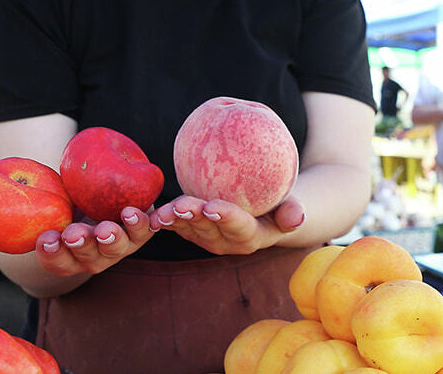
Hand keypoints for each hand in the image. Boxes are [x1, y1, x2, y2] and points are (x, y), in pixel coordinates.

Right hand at [0, 206, 154, 275]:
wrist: (94, 189)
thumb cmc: (54, 205)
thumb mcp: (26, 209)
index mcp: (69, 256)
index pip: (59, 262)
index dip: (53, 255)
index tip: (45, 239)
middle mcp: (97, 255)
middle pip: (91, 258)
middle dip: (82, 247)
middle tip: (73, 232)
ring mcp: (122, 243)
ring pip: (122, 247)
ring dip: (116, 238)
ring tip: (108, 226)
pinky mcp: (142, 225)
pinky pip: (149, 225)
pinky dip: (147, 221)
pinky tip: (139, 210)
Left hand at [149, 195, 304, 255]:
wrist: (262, 209)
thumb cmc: (278, 201)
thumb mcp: (290, 204)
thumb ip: (292, 212)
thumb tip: (297, 217)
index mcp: (251, 237)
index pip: (238, 226)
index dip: (225, 217)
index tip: (213, 206)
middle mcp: (225, 242)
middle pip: (207, 229)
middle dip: (193, 217)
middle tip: (180, 206)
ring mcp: (205, 237)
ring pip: (186, 228)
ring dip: (172, 220)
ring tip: (160, 212)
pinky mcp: (189, 229)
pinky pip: (172, 223)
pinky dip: (159, 218)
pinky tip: (145, 212)